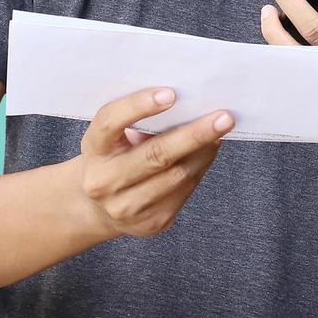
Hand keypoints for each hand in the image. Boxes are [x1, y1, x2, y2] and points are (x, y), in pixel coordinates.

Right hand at [75, 86, 233, 238]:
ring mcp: (127, 207)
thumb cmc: (113, 157)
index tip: (170, 94)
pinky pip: (185, 191)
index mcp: (94, 149)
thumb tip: (189, 106)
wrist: (98, 208)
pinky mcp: (151, 223)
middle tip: (223, 118)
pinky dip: (201, 167)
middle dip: (194, 135)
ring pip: (177, 175)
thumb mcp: (113, 136)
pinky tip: (209, 150)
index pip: (110, 123)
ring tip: (221, 130)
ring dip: (204, 151)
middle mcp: (104, 181)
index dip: (138, 106)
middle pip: (155, 155)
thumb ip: (138, 121)